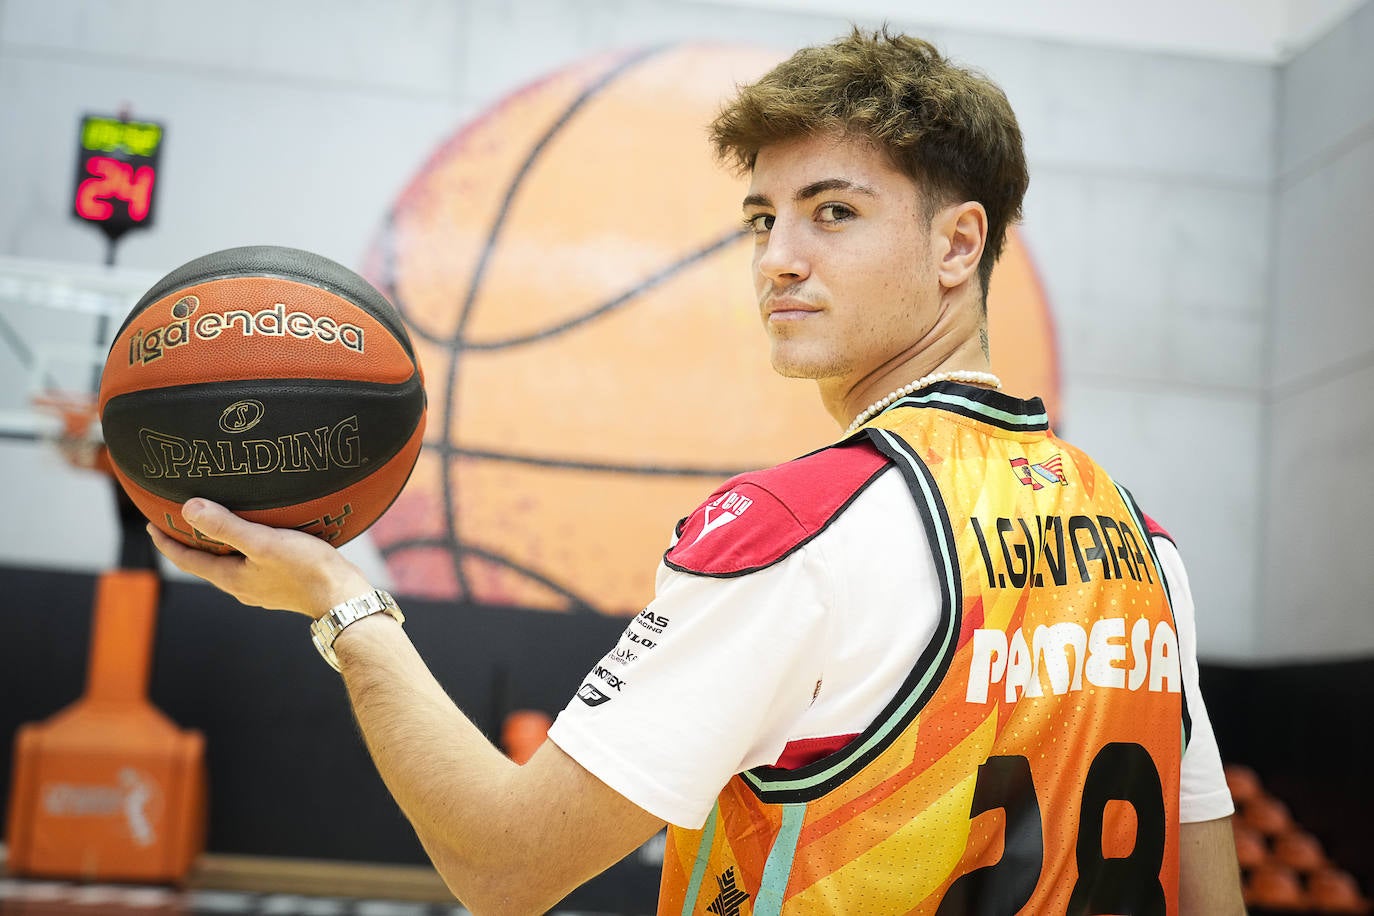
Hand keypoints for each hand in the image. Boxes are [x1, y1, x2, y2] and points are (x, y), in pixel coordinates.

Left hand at [147, 498, 372, 617]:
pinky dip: (241, 551)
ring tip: (215, 526)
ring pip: (228, 565)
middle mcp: (241, 587)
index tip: (152, 525)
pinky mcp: (281, 586)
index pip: (187, 561)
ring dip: (216, 547)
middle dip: (191, 543)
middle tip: (179, 521)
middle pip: (205, 564)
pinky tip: (256, 540)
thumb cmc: (307, 569)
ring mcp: (261, 589)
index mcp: (231, 578)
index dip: (167, 543)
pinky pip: (250, 565)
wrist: (344, 598)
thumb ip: (226, 526)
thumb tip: (188, 508)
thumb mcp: (263, 542)